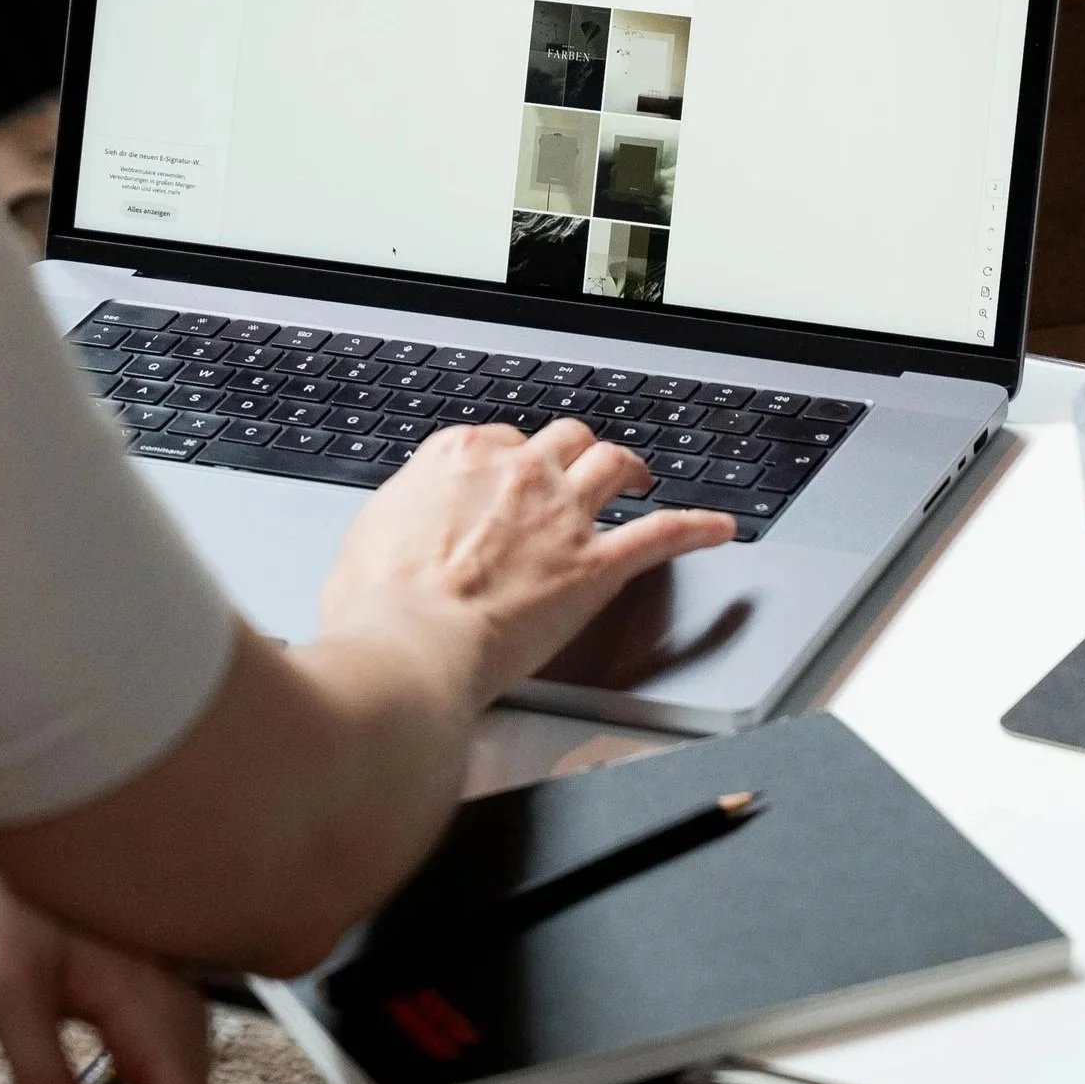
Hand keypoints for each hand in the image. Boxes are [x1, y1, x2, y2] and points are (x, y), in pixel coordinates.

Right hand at [323, 416, 735, 706]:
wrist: (409, 643)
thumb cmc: (379, 606)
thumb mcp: (366, 542)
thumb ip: (397, 525)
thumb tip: (390, 541)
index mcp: (456, 458)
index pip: (496, 440)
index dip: (507, 460)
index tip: (508, 480)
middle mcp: (517, 472)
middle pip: (562, 440)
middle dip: (571, 453)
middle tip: (576, 470)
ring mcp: (563, 514)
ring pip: (612, 465)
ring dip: (628, 469)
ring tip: (639, 477)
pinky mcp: (598, 565)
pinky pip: (663, 534)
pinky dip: (696, 528)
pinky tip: (718, 527)